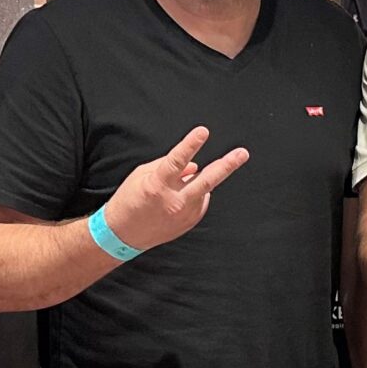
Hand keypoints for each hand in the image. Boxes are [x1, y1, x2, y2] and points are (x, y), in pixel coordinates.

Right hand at [103, 126, 248, 253]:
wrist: (123, 235)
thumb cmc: (129, 200)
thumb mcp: (141, 175)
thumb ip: (169, 166)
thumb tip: (194, 165)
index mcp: (158, 185)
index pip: (177, 160)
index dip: (191, 144)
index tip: (203, 132)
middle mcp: (174, 201)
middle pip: (207, 180)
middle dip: (226, 165)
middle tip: (243, 153)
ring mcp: (184, 214)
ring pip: (204, 189)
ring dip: (199, 180)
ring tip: (179, 186)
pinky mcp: (190, 222)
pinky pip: (200, 201)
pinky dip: (194, 194)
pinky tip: (177, 198)